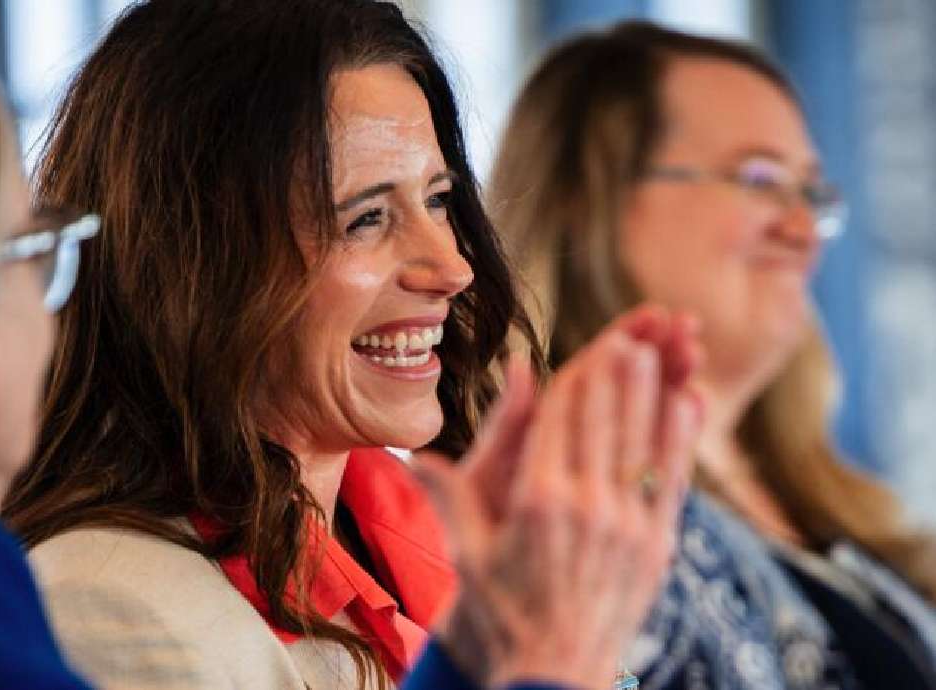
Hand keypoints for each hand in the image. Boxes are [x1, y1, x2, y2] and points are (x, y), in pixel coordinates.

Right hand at [414, 306, 702, 689]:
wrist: (550, 683)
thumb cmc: (499, 620)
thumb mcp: (465, 557)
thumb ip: (449, 498)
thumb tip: (414, 455)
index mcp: (538, 503)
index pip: (562, 422)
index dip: (580, 376)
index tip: (592, 343)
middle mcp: (589, 508)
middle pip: (608, 422)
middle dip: (620, 371)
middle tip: (633, 330)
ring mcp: (629, 528)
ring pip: (646, 441)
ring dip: (653, 391)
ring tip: (661, 350)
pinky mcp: (656, 548)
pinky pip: (672, 479)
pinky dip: (681, 437)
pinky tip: (688, 404)